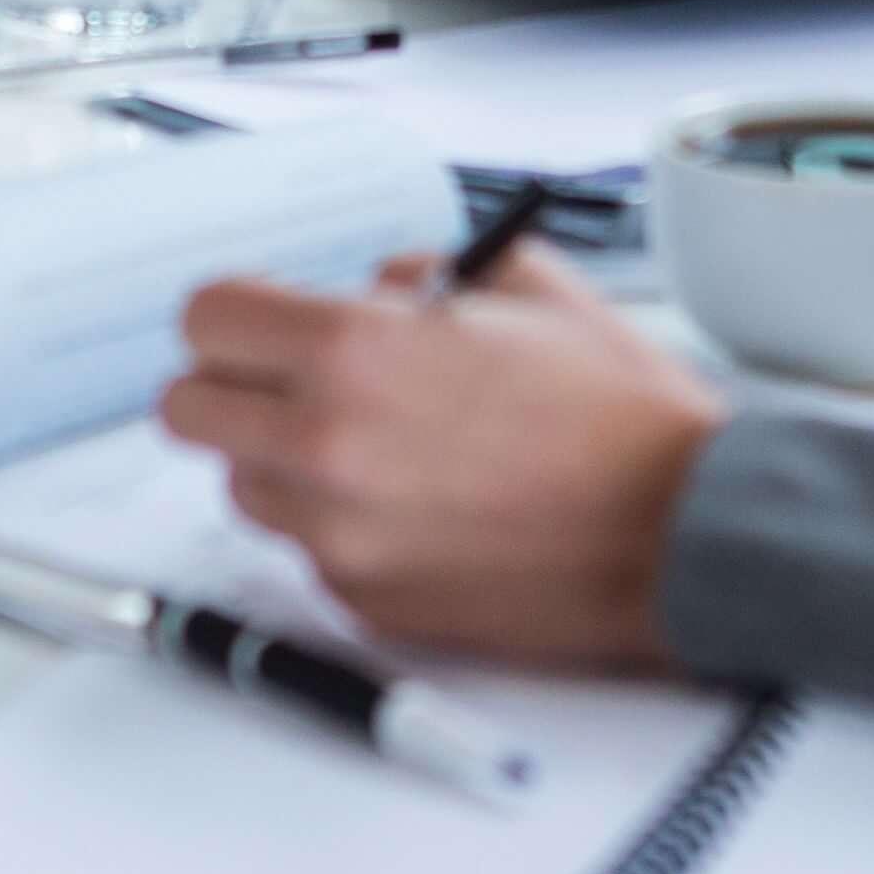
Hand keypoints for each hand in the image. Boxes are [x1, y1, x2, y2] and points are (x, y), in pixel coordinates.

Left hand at [159, 245, 724, 665]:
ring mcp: (338, 536)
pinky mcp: (364, 601)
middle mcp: (324, 447)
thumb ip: (420, 272)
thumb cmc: (618, 415)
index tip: (261, 322)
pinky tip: (423, 508)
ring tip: (381, 450)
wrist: (684, 533)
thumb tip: (366, 287)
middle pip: (190, 411)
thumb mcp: (524, 286)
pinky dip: (343, 529)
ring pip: (244, 487)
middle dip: (236, 388)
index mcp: (353, 352)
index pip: (204, 320)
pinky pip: (309, 552)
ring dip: (286, 464)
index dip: (236, 315)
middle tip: (295, 384)